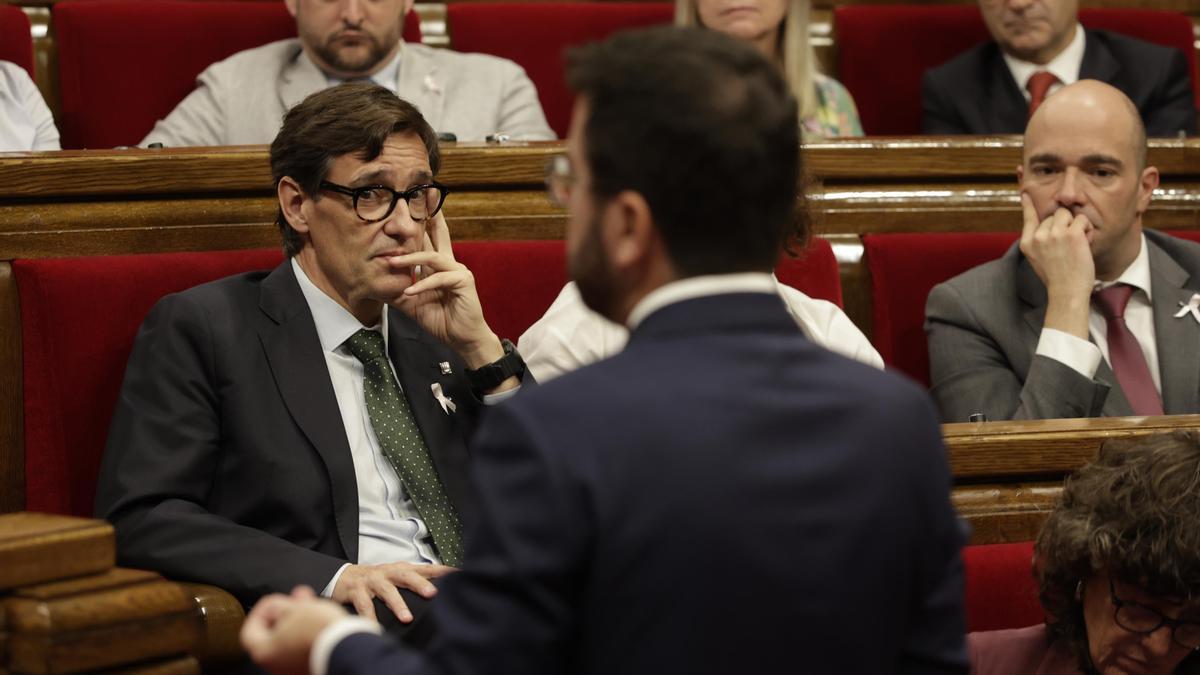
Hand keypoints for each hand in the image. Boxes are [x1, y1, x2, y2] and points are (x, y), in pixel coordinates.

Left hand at [241, 586, 347, 674]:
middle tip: (294, 597)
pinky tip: (318, 616)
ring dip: (297, 618)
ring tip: (310, 602)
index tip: (273, 600)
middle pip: (272, 634)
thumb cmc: (318, 630)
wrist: (346, 647)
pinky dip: (307, 630)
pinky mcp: (309, 666)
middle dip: (284, 612)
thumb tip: (275, 607)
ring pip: (289, 639)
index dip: (260, 611)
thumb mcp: (293, 608)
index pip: (250, 630)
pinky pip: (303, 646)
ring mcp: (293, 668)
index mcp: (264, 652)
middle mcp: (275, 665)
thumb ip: (278, 606)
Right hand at [331, 561, 454, 622]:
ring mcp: (373, 581)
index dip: (441, 571)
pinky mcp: (356, 591)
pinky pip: (364, 605)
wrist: (344, 577)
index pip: (425, 568)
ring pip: (387, 591)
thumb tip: (443, 590)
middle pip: (406, 575)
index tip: (457, 575)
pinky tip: (375, 626)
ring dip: (397, 604)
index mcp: (401, 569)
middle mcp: (388, 572)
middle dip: (420, 584)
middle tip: (433, 593)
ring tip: (407, 618)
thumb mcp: (397, 576)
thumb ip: (417, 580)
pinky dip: (369, 616)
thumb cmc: (377, 579)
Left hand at [385, 211, 505, 367]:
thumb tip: (374, 284)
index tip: (409, 205)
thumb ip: (397, 290)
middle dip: (428, 215)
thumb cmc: (440, 319)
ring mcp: (458, 270)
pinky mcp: (463, 281)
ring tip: (391, 263)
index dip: (420, 222)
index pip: (428, 239)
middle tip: (415, 198)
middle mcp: (449, 262)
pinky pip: (439, 279)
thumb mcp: (412, 303)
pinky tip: (409, 292)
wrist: (462, 338)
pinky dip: (422, 285)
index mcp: (438, 265)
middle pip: (438, 234)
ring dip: (410, 259)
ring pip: (432, 257)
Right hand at [1018, 193, 1095, 338]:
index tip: (1025, 193)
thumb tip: (1046, 224)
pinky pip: (1082, 220)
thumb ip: (1039, 242)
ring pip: (1067, 214)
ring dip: (1076, 224)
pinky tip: (1085, 242)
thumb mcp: (1038, 259)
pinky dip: (1087, 229)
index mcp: (1027, 243)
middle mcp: (1038, 236)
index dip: (1028, 205)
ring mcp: (1053, 234)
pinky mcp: (1071, 234)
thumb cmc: (1056, 278)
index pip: (1028, 218)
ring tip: (1078, 242)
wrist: (1066, 292)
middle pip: (1054, 215)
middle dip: (1065, 224)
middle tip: (1070, 244)